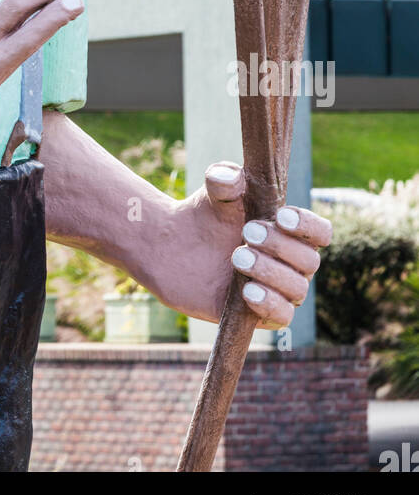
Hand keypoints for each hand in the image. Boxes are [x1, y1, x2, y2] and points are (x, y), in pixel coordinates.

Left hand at [194, 161, 332, 327]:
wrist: (175, 245)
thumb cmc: (206, 215)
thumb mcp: (213, 192)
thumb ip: (224, 179)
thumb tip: (231, 178)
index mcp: (290, 232)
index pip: (320, 232)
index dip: (308, 226)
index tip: (281, 217)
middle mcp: (291, 263)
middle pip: (309, 260)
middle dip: (280, 246)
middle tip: (247, 232)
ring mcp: (278, 290)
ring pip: (297, 289)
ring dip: (271, 273)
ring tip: (237, 258)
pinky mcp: (260, 313)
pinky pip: (281, 317)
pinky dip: (269, 303)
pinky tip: (247, 291)